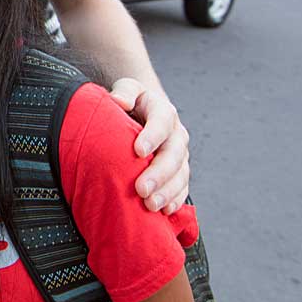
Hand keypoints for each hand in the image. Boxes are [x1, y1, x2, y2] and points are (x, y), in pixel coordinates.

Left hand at [110, 78, 190, 213]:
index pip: (162, 121)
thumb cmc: (130, 102)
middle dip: (159, 173)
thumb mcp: (127, 89)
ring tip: (150, 205)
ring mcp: (180, 155)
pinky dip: (175, 200)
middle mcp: (176, 134)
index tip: (138, 151)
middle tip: (141, 189)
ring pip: (180, 174)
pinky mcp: (179, 172)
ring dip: (167, 192)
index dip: (152, 136)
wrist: (143, 113)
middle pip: (174, 154)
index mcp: (163, 111)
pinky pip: (182, 188)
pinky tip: (164, 212)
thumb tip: (119, 101)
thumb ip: (124, 91)